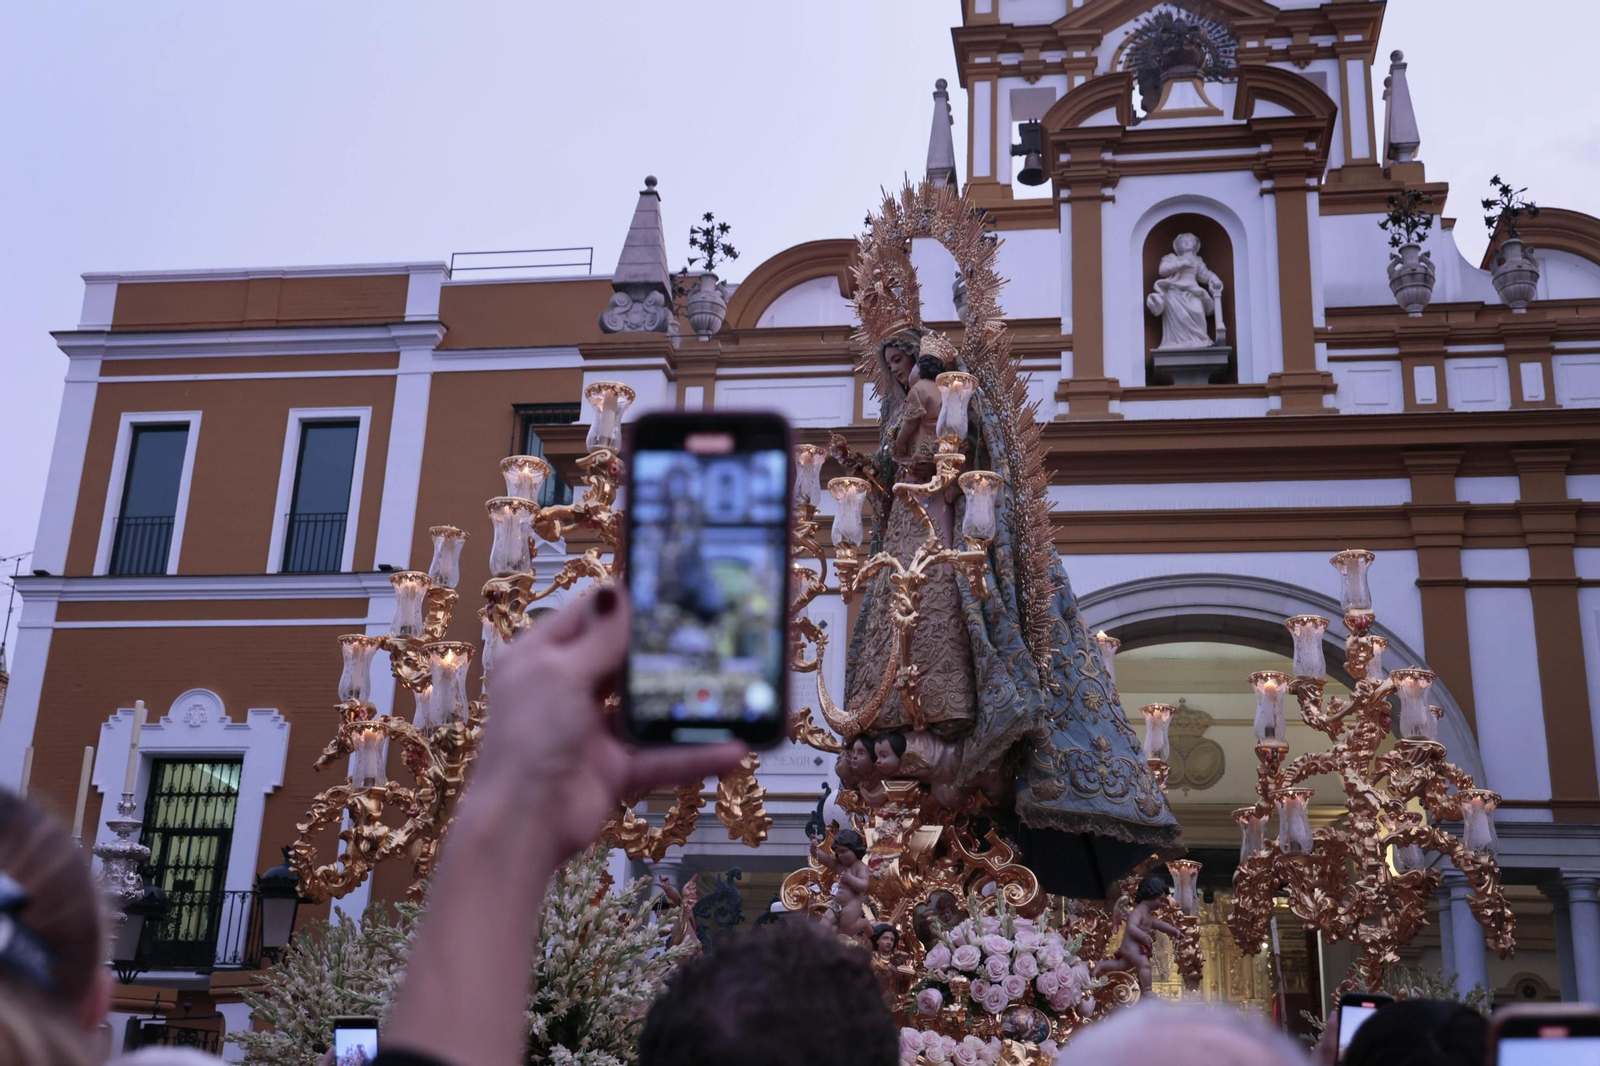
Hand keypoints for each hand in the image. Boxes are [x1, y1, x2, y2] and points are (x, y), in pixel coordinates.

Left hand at [477, 587, 746, 862]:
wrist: (523, 825)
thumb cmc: (532, 736)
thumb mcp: (562, 674)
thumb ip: (599, 638)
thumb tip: (619, 589)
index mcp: (540, 658)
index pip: (584, 617)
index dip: (622, 603)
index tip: (671, 587)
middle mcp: (565, 690)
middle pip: (619, 660)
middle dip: (661, 649)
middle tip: (712, 626)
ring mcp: (592, 731)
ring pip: (646, 709)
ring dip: (684, 702)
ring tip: (731, 682)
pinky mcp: (614, 769)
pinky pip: (660, 756)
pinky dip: (694, 755)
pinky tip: (734, 748)